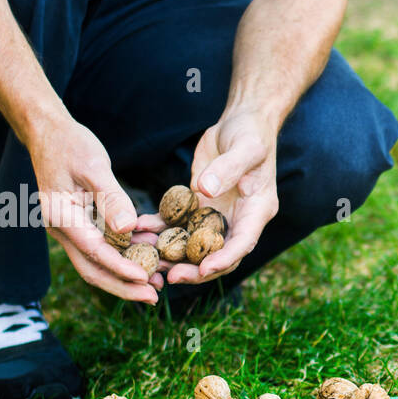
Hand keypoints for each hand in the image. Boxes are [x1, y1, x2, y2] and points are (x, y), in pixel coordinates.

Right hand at [27, 117, 160, 302]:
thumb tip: (128, 230)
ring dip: (126, 275)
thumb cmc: (70, 144)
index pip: (95, 252)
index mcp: (62, 217)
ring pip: (98, 263)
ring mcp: (71, 229)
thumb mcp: (93, 166)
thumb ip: (111, 198)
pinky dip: (125, 255)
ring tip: (159, 282)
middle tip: (155, 297)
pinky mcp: (80, 225)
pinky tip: (151, 254)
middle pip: (93, 270)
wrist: (48, 132)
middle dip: (124, 286)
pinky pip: (102, 247)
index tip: (146, 280)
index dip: (121, 269)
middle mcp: (63, 229)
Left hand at [165, 107, 279, 285]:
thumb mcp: (245, 148)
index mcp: (257, 211)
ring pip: (196, 246)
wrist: (242, 121)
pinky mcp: (199, 205)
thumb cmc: (250, 133)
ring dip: (174, 256)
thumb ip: (228, 168)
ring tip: (149, 263)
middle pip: (219, 255)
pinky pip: (180, 224)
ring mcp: (218, 215)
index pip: (242, 244)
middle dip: (195, 269)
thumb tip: (205, 190)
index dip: (223, 260)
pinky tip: (140, 231)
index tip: (203, 269)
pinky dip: (161, 230)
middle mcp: (238, 219)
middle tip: (170, 276)